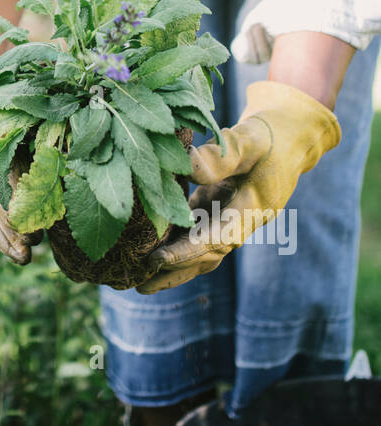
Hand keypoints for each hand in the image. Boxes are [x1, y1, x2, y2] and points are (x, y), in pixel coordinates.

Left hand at [136, 80, 340, 293]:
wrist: (287, 138)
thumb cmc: (268, 138)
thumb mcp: (249, 142)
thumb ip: (220, 157)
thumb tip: (185, 165)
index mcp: (250, 211)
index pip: (215, 240)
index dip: (187, 252)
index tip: (157, 261)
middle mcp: (239, 222)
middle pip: (206, 256)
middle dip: (175, 272)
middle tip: (139, 286)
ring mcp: (227, 218)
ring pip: (198, 249)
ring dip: (172, 264)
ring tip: (137, 280)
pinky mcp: (215, 208)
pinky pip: (193, 231)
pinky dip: (173, 240)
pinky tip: (146, 246)